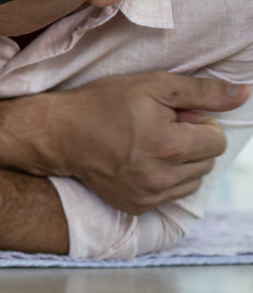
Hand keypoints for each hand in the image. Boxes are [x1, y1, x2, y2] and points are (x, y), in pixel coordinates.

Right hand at [42, 73, 243, 213]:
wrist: (58, 134)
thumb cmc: (102, 104)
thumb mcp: (151, 86)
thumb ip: (201, 92)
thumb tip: (244, 94)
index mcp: (168, 146)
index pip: (218, 140)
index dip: (198, 123)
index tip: (171, 116)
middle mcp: (161, 177)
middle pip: (208, 161)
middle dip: (190, 143)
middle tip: (155, 128)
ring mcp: (149, 196)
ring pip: (193, 180)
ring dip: (180, 163)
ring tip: (147, 146)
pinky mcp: (137, 207)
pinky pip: (171, 195)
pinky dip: (163, 178)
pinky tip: (138, 162)